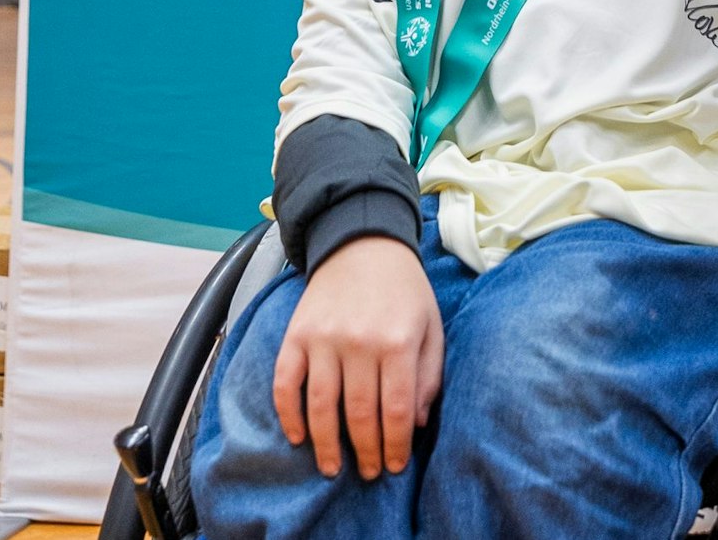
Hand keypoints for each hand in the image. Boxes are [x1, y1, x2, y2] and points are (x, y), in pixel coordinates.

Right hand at [272, 236, 443, 479]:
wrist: (363, 243)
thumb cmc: (404, 289)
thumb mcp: (431, 325)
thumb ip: (429, 374)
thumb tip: (416, 424)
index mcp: (397, 342)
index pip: (396, 410)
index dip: (394, 445)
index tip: (394, 466)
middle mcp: (359, 343)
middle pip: (359, 414)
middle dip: (365, 452)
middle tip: (367, 473)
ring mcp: (323, 340)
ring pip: (321, 406)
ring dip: (326, 444)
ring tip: (333, 468)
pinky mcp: (296, 335)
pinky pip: (286, 383)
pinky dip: (289, 414)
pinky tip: (298, 436)